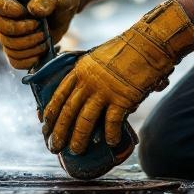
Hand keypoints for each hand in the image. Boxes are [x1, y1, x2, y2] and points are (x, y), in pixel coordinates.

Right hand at [0, 0, 83, 68]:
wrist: (65, 11)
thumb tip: (34, 10)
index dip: (8, 10)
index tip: (25, 11)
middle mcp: (5, 16)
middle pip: (1, 28)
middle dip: (22, 30)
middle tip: (40, 26)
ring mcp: (10, 34)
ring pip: (8, 46)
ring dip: (29, 45)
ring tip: (45, 37)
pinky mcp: (18, 49)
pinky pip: (15, 61)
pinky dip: (28, 60)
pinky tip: (41, 52)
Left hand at [42, 0, 193, 154]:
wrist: (148, 43)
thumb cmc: (125, 50)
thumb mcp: (98, 58)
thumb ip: (89, 75)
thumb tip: (85, 98)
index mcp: (79, 70)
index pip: (59, 95)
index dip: (50, 114)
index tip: (44, 126)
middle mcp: (88, 81)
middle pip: (68, 111)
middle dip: (59, 132)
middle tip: (54, 147)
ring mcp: (104, 91)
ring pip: (85, 120)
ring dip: (78, 138)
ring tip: (76, 150)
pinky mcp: (122, 98)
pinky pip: (111, 122)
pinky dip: (110, 135)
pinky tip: (111, 142)